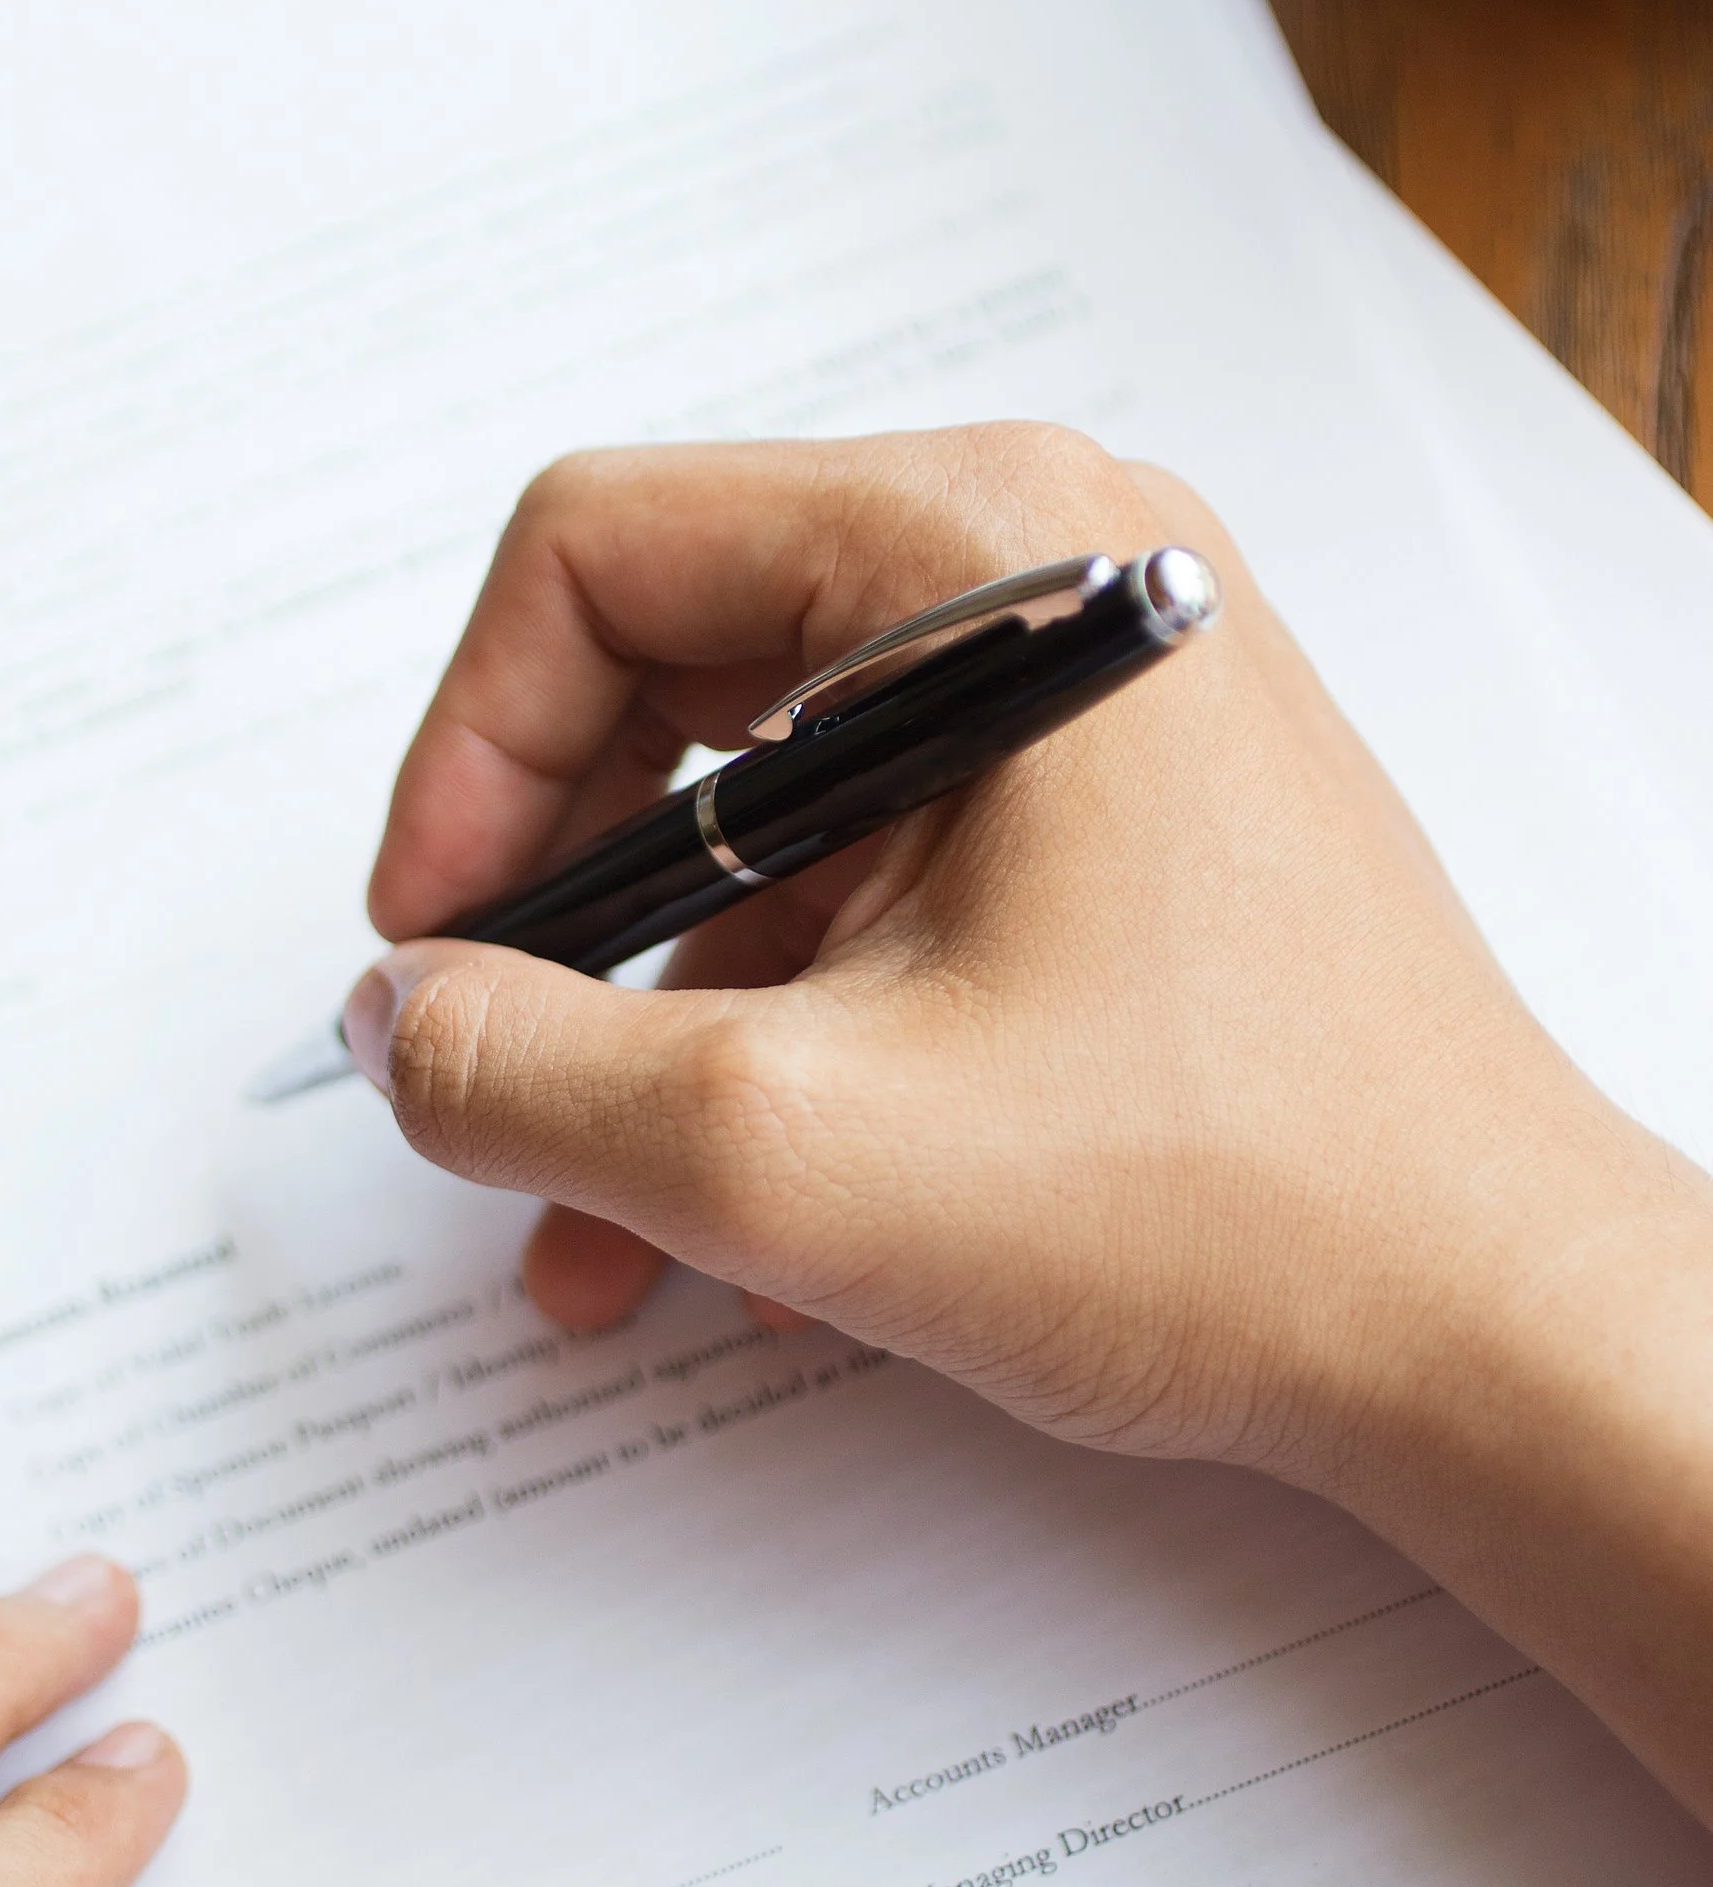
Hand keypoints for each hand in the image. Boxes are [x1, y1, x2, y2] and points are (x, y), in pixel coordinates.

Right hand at [349, 427, 1712, 1816]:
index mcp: (989, 554)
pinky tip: (731, 1237)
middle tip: (486, 1060)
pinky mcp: (1115, 832)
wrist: (1493, 1338)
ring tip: (591, 1229)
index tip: (428, 941)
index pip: (602, 549)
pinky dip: (774, 1043)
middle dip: (554, 906)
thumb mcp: (786, 1148)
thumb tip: (394, 1019)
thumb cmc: (1231, 1203)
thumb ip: (522, 1066)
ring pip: (764, 821)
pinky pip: (872, 896)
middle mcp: (1052, 583)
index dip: (468, 750)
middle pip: (671, 674)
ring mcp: (1094, 708)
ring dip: (650, 1020)